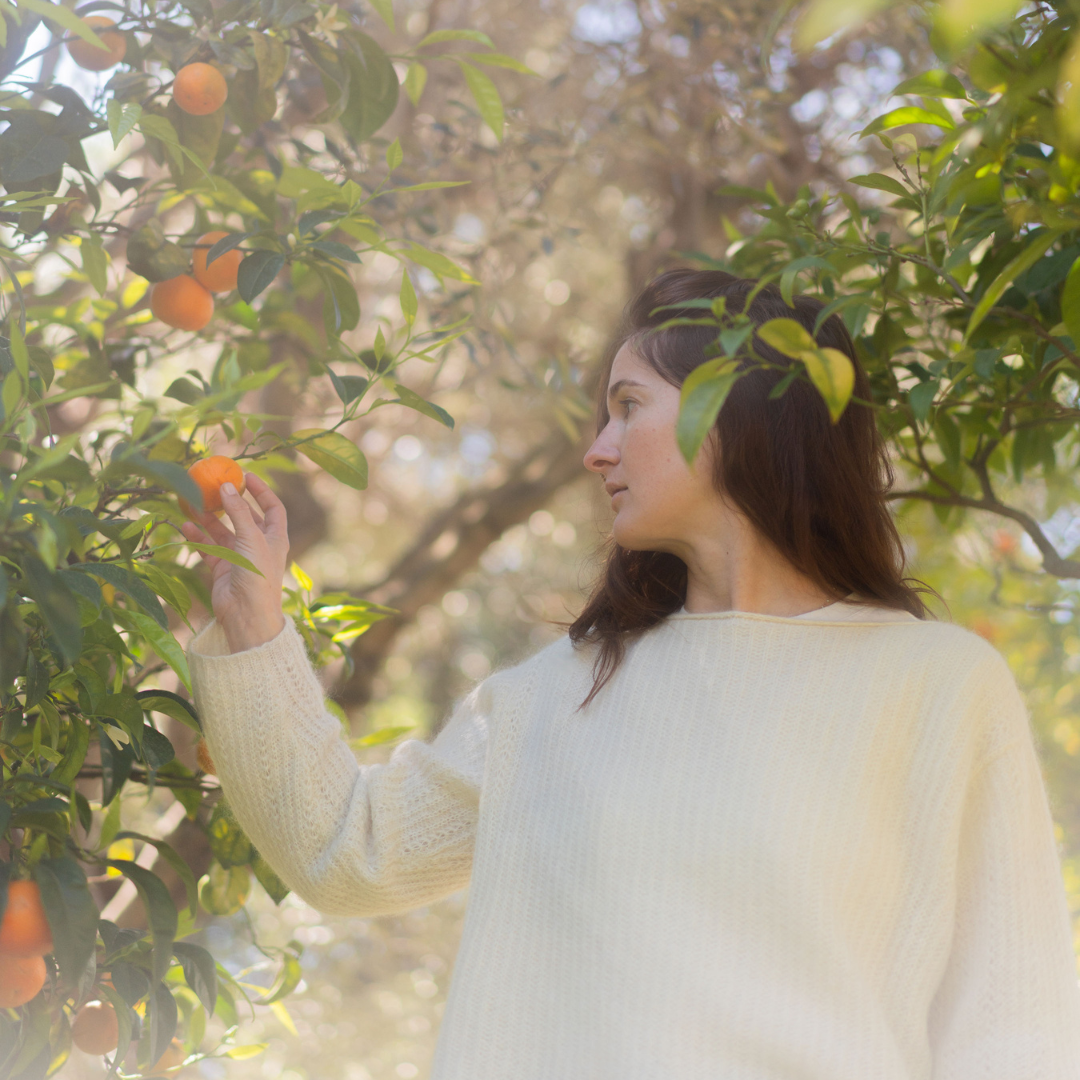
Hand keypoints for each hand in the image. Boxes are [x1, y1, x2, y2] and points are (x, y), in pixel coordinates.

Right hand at [178, 472, 288, 652]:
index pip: (273, 508)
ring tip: (192, 504)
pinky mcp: (223, 569)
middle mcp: (258, 546)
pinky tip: (185, 526)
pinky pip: (208, 548)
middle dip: (230, 503)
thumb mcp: (250, 538)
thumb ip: (238, 512)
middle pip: (244, 518)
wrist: (246, 614)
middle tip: (213, 486)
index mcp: (275, 537)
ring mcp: (240, 557)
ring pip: (223, 532)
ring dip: (209, 519)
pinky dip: (198, 537)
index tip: (247, 475)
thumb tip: (227, 486)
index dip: (262, 491)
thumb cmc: (258, 575)